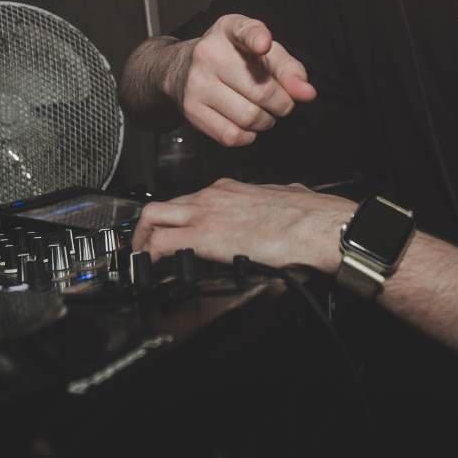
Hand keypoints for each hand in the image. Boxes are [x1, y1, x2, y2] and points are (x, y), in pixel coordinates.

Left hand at [132, 179, 350, 272]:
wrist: (316, 225)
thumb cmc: (309, 215)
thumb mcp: (285, 196)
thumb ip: (274, 199)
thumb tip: (283, 202)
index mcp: (230, 189)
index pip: (190, 198)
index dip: (177, 217)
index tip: (176, 230)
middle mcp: (212, 196)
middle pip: (163, 204)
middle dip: (148, 226)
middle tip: (145, 244)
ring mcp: (205, 214)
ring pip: (152, 216)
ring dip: (141, 238)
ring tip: (141, 257)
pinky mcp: (204, 237)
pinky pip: (161, 244)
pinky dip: (149, 256)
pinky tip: (151, 268)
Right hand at [164, 15, 316, 146]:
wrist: (182, 71)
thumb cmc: (234, 59)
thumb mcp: (261, 52)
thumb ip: (288, 68)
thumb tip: (307, 93)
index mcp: (229, 29)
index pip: (244, 31)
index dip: (256, 38)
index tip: (263, 45)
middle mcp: (208, 53)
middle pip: (261, 90)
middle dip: (282, 103)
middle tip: (282, 103)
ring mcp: (196, 83)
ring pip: (249, 117)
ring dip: (267, 121)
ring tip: (264, 113)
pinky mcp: (191, 110)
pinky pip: (232, 135)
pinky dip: (248, 135)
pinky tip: (246, 124)